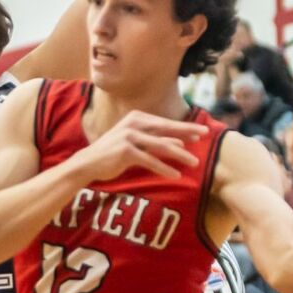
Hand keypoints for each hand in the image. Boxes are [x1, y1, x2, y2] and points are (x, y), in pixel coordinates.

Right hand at [76, 109, 208, 181]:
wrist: (88, 163)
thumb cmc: (112, 153)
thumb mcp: (134, 141)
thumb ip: (153, 139)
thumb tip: (178, 142)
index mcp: (137, 117)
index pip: (165, 122)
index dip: (183, 127)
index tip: (200, 131)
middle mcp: (133, 124)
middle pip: (166, 129)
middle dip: (187, 133)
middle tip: (204, 136)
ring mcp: (129, 137)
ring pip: (161, 146)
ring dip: (179, 154)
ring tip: (194, 162)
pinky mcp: (126, 152)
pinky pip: (150, 161)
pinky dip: (164, 168)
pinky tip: (176, 175)